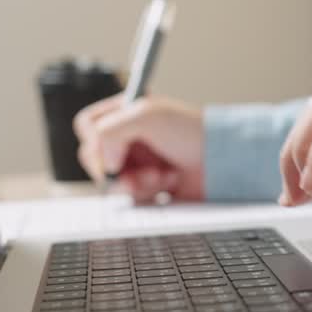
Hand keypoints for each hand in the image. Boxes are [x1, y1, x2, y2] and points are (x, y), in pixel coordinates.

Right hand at [74, 94, 205, 202]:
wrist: (223, 161)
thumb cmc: (192, 131)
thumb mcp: (147, 116)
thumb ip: (110, 130)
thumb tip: (104, 161)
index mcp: (125, 113)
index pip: (87, 126)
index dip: (96, 142)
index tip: (115, 153)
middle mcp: (128, 137)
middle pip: (94, 159)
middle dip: (117, 168)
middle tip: (141, 171)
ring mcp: (137, 162)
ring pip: (111, 182)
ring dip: (136, 182)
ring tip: (161, 176)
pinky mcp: (148, 185)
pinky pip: (130, 198)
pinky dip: (147, 193)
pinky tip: (168, 184)